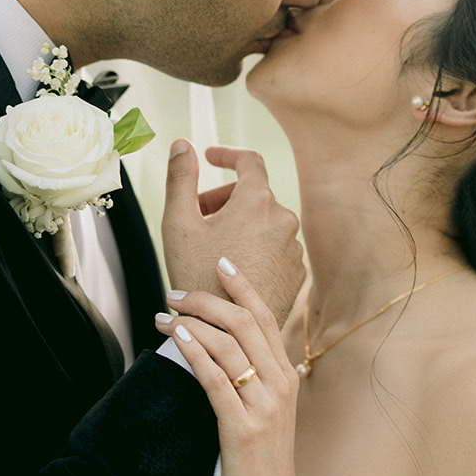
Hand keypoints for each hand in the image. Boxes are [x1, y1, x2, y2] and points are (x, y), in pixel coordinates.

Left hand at [157, 260, 304, 475]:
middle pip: (244, 322)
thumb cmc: (262, 465)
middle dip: (207, 299)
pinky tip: (176, 336)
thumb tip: (223, 349)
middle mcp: (281, 385)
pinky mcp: (242, 426)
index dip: (243, 286)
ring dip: (193, 320)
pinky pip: (215, 377)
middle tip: (175, 291)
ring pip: (229, 344)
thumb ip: (254, 381)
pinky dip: (194, 350)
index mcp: (287, 377)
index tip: (220, 263)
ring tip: (164, 313)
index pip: (266, 317)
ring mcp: (264, 405)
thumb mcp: (267, 414)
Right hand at [162, 141, 303, 322]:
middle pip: (253, 195)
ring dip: (240, 227)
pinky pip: (274, 249)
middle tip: (198, 218)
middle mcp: (283, 220)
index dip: (227, 155)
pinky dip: (255, 250)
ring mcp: (292, 249)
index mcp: (257, 201)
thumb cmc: (196, 276)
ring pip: (264, 224)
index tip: (210, 159)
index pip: (249, 161)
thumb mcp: (178, 222)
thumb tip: (181, 144)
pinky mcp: (296, 274)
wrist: (223, 331)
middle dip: (224, 200)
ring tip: (212, 251)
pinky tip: (231, 272)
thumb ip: (181, 176)